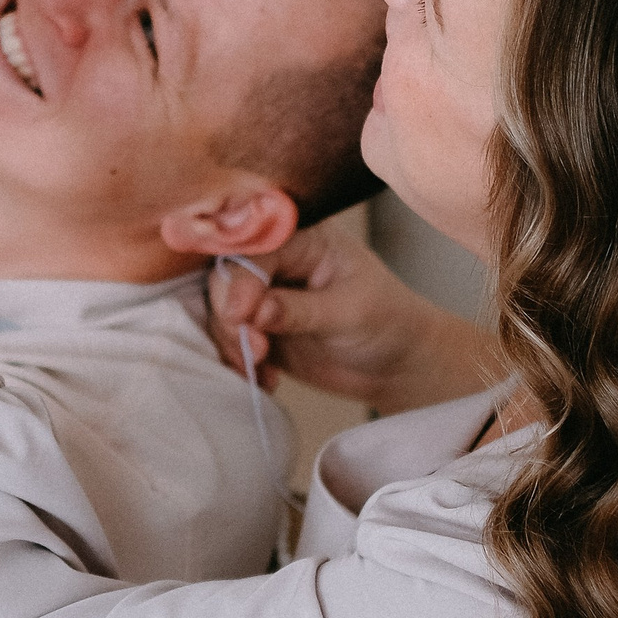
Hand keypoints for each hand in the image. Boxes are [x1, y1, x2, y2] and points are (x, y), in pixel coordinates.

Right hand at [209, 220, 504, 414]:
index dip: (240, 282)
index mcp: (303, 238)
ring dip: (232, 344)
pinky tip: (266, 379)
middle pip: (225, 276)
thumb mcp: (350, 312)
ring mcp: (264, 293)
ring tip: (260, 370)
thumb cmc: (387, 321)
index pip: (254, 250)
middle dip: (232, 318)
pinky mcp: (257, 326)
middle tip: (255, 350)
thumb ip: (300, 310)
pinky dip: (237, 361)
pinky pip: (228, 338)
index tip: (240, 317)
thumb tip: (256, 311)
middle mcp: (277, 259)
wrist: (397, 362)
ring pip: (220, 310)